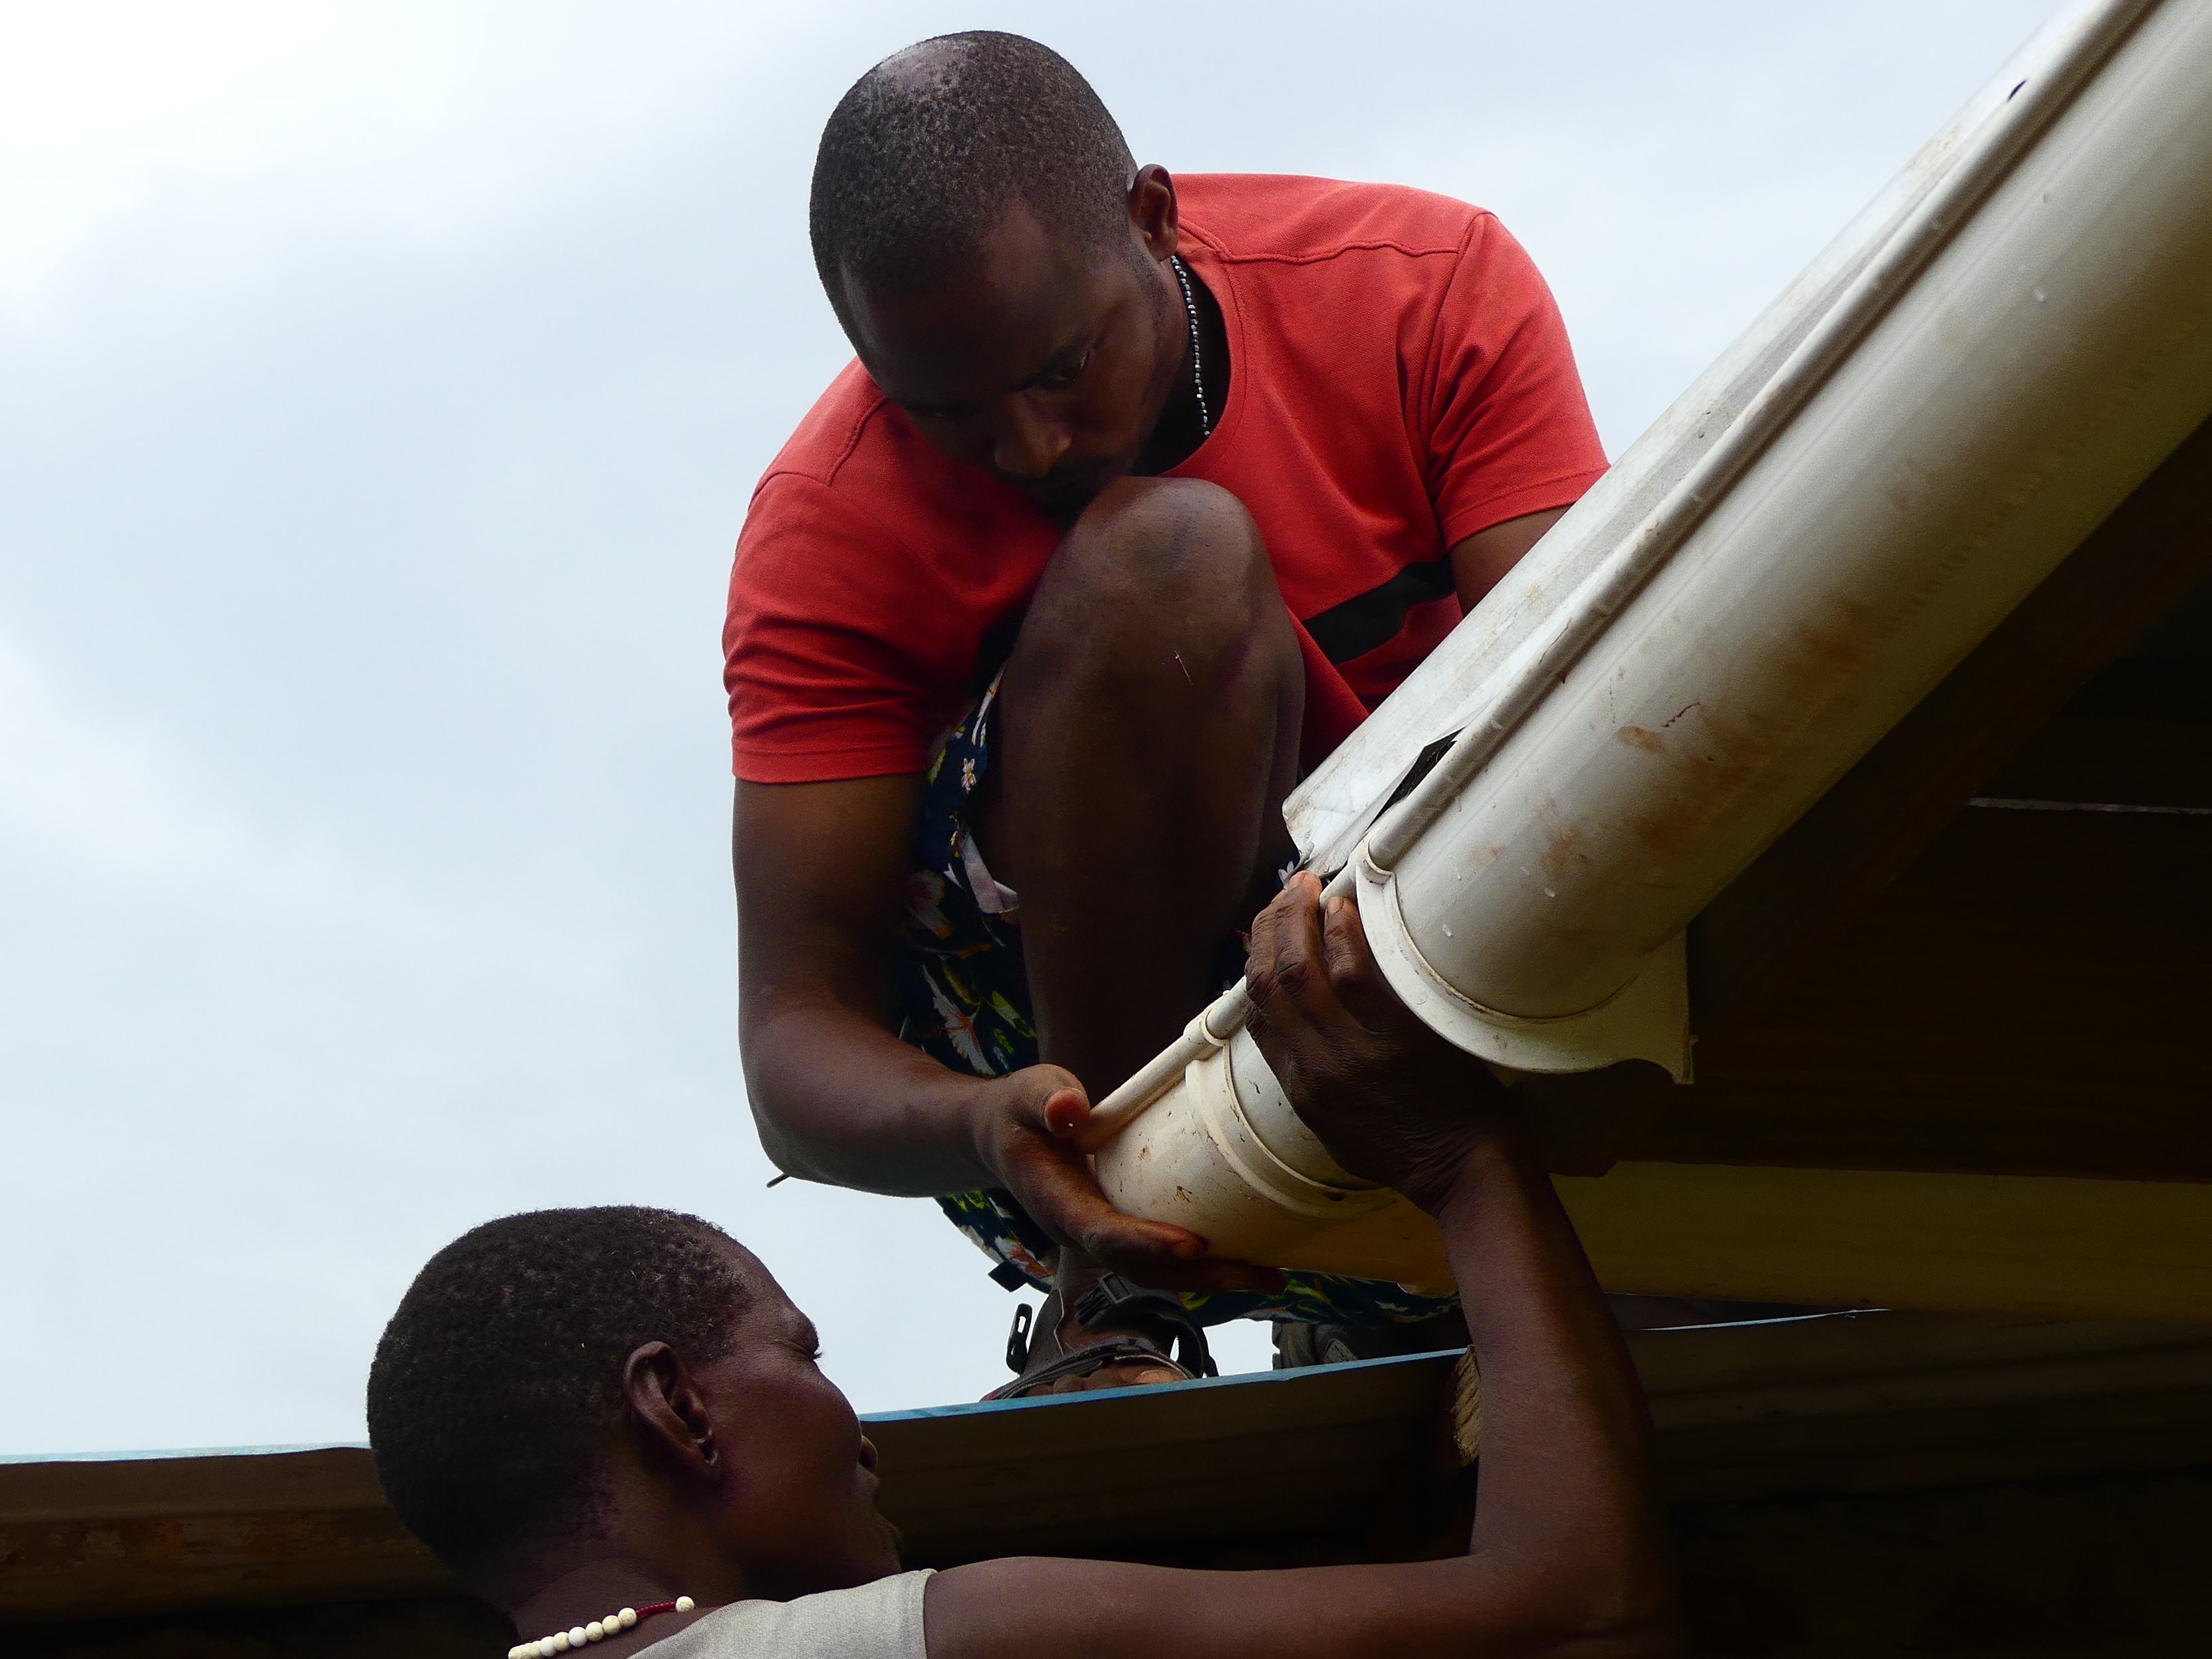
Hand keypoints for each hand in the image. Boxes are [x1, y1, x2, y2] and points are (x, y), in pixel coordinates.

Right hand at [971, 1065, 1284, 1294]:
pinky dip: (1205, 1264)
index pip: (1101, 1232)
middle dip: (1199, 1276)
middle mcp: (1082, 1231)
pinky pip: (1164, 1259)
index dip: (1144, 1242)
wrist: (1006, 1138)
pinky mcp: (1124, 1230)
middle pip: (1141, 1269)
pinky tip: (1249, 1258)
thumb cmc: (1022, 1112)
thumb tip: (1068, 1110)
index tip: (1190, 1244)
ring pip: (1157, 1272)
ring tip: (1269, 1276)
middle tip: (1258, 1275)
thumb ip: (1046, 1100)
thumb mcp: (1028, 1093)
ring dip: (1212, 1278)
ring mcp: (1104, 1237)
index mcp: (1057, 1202)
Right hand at [1244, 873, 1514, 1212]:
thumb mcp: (1340, 1129)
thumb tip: (1302, 1035)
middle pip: (1267, 982)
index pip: (1258, 1014)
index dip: (1256, 964)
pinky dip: (1343, 933)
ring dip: (1296, 920)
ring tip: (1306, 888)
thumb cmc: (1411, 1151)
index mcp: (1300, 1088)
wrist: (1463, 1173)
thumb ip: (1316, 1081)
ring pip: (1299, 970)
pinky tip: (1343, 909)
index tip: (1268, 934)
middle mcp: (1313, 1067)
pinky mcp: (1393, 1038)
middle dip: (1270, 929)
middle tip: (1286, 895)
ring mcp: (1350, 1052)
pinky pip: (1355, 972)